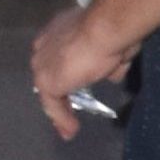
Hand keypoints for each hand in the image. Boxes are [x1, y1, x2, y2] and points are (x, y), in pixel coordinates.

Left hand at [28, 6, 129, 139]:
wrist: (106, 29)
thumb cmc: (114, 31)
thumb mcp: (116, 48)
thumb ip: (110, 61)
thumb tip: (113, 74)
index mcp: (62, 28)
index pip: (60, 51)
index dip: (68, 66)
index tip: (78, 78)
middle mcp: (47, 43)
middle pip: (52, 70)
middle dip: (61, 84)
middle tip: (70, 101)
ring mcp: (43, 63)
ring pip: (52, 87)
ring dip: (61, 104)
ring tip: (70, 122)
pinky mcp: (47, 83)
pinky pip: (53, 105)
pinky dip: (62, 118)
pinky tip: (71, 131)